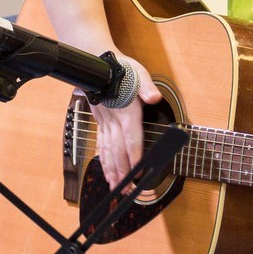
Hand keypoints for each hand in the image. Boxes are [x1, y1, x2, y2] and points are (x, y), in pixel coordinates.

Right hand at [89, 56, 159, 187]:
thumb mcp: (138, 73)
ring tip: (114, 185)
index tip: (137, 174)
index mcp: (126, 112)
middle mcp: (114, 120)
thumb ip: (147, 87)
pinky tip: (105, 169)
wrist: (98, 63)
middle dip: (122, 172)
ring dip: (111, 169)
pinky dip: (103, 158)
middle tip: (125, 190)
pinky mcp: (100, 121)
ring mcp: (105, 122)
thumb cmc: (122, 69)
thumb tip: (154, 97)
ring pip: (108, 150)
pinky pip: (101, 143)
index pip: (131, 139)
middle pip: (118, 150)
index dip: (134, 158)